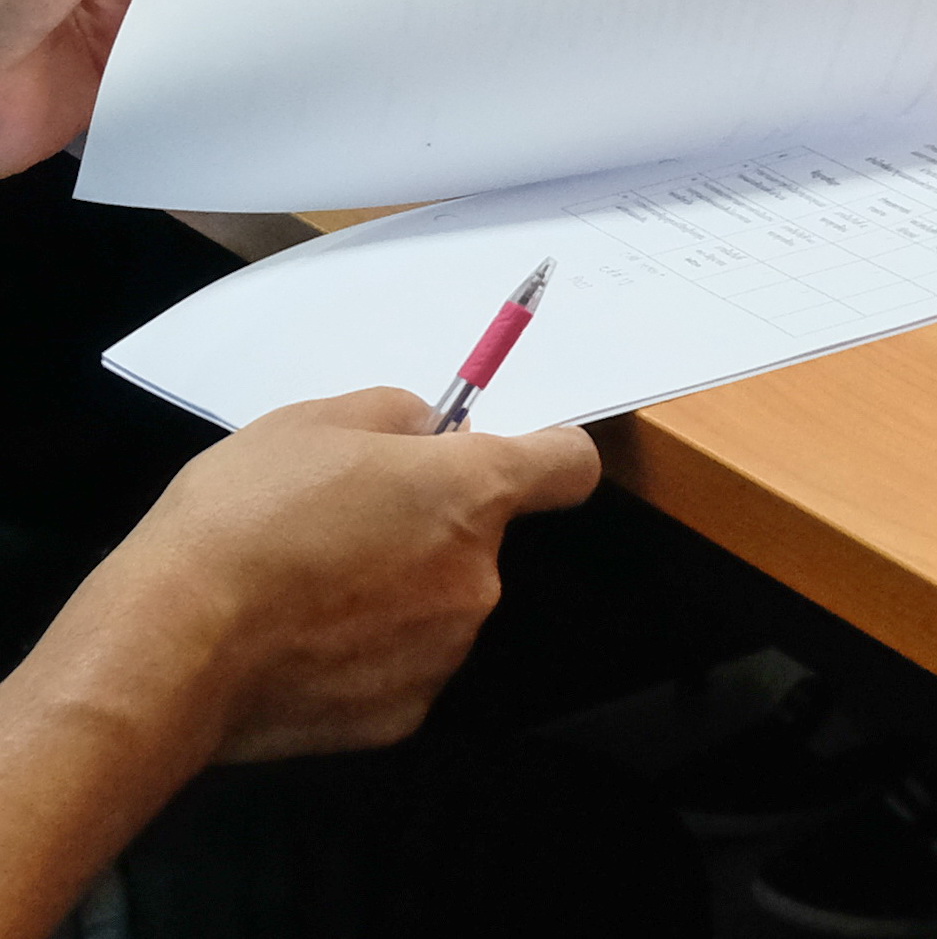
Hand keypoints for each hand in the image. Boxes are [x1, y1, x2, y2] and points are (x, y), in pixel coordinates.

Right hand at [66, 390, 600, 762]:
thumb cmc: (242, 519)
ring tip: (302, 592)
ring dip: (396, 595)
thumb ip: (394, 415)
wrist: (171, 645)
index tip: (505, 456)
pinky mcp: (402, 716)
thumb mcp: (311, 422)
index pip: (570, 466)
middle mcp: (480, 576)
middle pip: (482, 541)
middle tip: (341, 527)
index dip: (546, 455)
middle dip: (430, 529)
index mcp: (472, 493)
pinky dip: (362, 658)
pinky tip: (295, 648)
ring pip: (438, 607)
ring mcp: (445, 652)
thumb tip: (430, 432)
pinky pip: (397, 669)